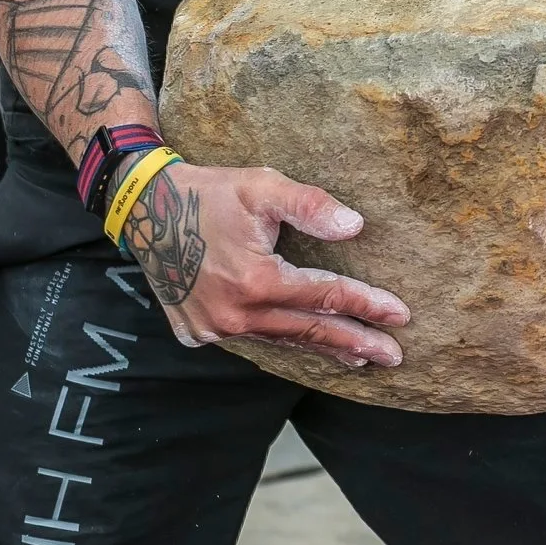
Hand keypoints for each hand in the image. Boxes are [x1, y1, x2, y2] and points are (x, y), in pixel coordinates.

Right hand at [121, 159, 409, 368]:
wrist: (144, 207)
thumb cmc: (208, 192)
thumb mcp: (261, 186)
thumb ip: (310, 205)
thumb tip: (355, 226)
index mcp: (257, 280)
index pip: (325, 297)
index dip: (366, 305)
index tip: (401, 316)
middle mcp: (236, 314)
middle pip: (309, 332)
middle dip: (356, 343)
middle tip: (394, 357)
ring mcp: (214, 329)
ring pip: (281, 343)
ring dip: (321, 350)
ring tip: (358, 359)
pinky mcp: (197, 332)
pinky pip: (251, 341)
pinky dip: (281, 343)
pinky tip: (302, 344)